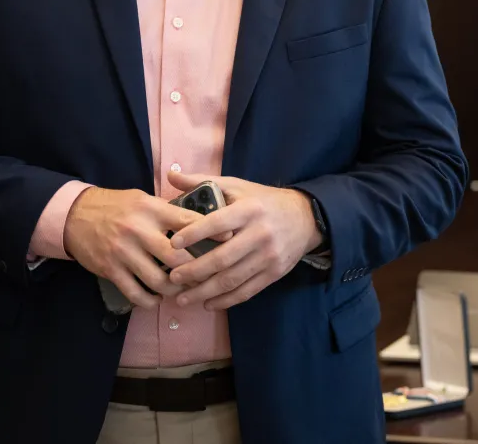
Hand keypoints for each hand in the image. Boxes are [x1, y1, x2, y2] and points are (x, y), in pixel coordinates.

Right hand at [64, 187, 198, 309]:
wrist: (75, 216)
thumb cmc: (117, 206)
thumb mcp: (144, 200)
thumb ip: (168, 212)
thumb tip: (201, 222)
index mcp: (151, 210)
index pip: (188, 221)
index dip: (211, 232)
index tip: (229, 241)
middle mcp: (139, 231)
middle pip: (177, 258)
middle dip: (196, 270)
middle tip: (207, 276)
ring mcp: (124, 253)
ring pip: (159, 280)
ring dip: (175, 289)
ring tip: (183, 289)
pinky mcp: (111, 270)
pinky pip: (136, 293)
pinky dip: (151, 300)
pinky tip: (158, 298)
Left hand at [166, 169, 321, 310]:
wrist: (305, 218)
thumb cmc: (263, 201)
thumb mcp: (238, 186)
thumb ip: (204, 182)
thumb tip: (171, 174)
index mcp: (249, 209)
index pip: (218, 223)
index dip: (194, 233)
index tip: (172, 243)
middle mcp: (260, 234)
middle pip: (222, 258)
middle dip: (194, 271)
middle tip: (172, 278)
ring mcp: (269, 256)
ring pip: (232, 279)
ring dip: (204, 291)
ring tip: (182, 298)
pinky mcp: (274, 273)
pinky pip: (247, 291)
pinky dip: (225, 300)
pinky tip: (208, 303)